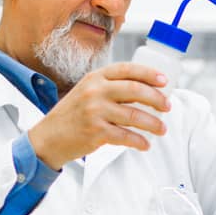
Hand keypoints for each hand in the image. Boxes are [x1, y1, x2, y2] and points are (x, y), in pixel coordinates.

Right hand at [26, 62, 169, 168]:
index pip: (127, 69)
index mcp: (95, 78)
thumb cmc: (71, 116)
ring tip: (161, 129)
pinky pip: (125, 136)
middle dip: (157, 99)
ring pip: (134, 115)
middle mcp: (95, 91)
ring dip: (153, 123)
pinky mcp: (95, 132)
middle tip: (167, 107)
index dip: (149, 74)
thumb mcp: (86, 92)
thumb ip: (109, 88)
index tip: (164, 82)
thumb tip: (144, 92)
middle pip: (135, 90)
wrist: (48, 138)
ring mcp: (95, 111)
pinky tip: (145, 144)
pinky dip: (139, 141)